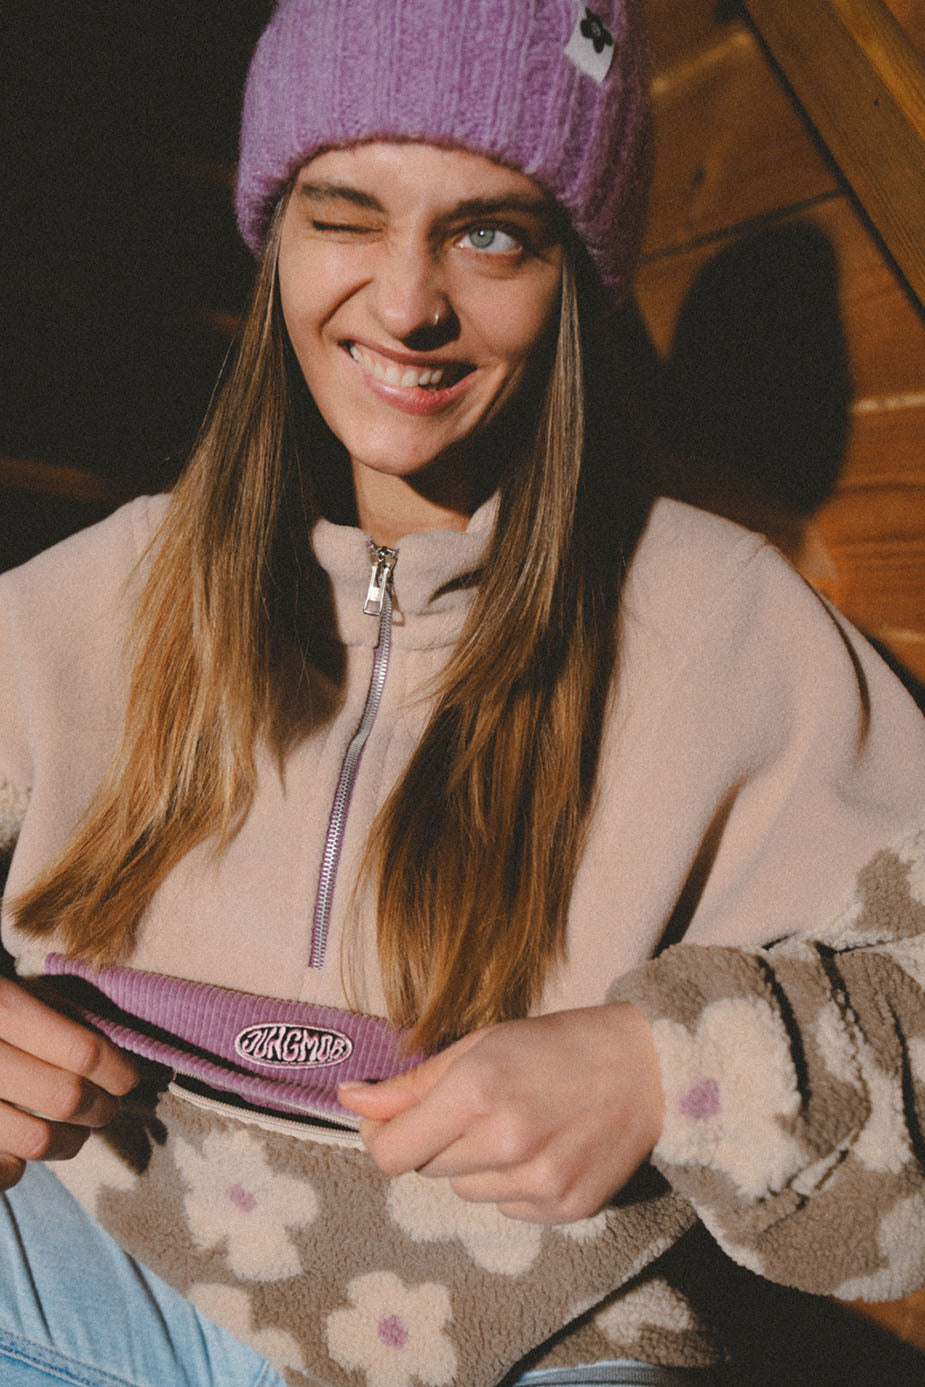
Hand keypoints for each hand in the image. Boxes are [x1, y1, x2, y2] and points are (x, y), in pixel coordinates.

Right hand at [0, 977, 138, 1190]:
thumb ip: (53, 1010)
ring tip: (77, 1134)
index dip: (118, 1070)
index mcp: (0, 1008)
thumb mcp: (7, 989)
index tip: (128, 1079)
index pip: (82, 1050)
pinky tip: (20, 1147)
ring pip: (36, 1141)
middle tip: (107, 1108)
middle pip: (65, 1097)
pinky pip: (1, 1170)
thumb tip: (112, 1052)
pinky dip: (18, 1166)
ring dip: (70, 1142)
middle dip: (100, 1108)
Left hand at [339, 1003, 663, 1222]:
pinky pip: (506, 1207)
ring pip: (465, 1191)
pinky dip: (512, 1182)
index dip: (382, 1138)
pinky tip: (543, 1147)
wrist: (646, 1068)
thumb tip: (348, 1100)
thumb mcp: (481, 1044)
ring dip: (474, 1164)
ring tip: (516, 1124)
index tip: (392, 1122)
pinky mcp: (565, 1208)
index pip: (391, 1152)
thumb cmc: (557, 1045)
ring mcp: (537, 1182)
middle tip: (474, 1107)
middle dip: (436, 1141)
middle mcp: (503, 1142)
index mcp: (475, 1091)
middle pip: (427, 1169)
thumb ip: (412, 1082)